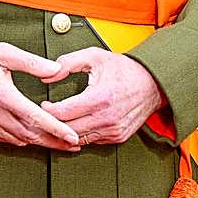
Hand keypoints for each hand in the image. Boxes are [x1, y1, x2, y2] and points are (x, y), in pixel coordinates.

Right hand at [0, 39, 78, 149]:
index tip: (73, 136)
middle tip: (74, 144)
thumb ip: (31, 62)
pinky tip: (31, 138)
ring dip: (39, 143)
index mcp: (1, 94)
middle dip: (54, 142)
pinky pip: (3, 140)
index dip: (56, 129)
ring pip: (17, 140)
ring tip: (58, 143)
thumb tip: (55, 69)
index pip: (35, 118)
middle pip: (30, 135)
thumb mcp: (2, 52)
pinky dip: (20, 141)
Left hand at [39, 48, 163, 145]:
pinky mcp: (117, 137)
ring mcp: (113, 131)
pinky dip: (79, 135)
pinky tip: (73, 125)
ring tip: (56, 120)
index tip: (44, 103)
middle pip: (67, 129)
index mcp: (100, 98)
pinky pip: (90, 141)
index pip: (63, 113)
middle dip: (52, 123)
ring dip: (64, 132)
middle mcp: (107, 118)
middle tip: (45, 114)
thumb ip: (67, 63)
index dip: (47, 110)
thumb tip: (46, 75)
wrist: (153, 84)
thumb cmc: (123, 69)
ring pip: (77, 139)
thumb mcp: (94, 57)